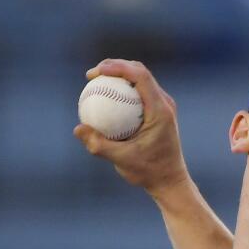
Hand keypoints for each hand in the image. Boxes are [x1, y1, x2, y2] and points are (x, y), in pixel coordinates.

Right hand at [73, 59, 191, 197]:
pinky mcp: (158, 112)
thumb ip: (99, 145)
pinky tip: (104, 98)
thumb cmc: (149, 172)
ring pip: (140, 80)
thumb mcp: (122, 161)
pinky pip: (138, 93)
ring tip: (95, 81)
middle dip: (115, 66)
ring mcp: (163, 107)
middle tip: (91, 75)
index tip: (96, 72)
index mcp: (160, 110)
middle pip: (140, 72)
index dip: (117, 67)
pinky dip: (121, 90)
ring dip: (118, 75)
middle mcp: (164, 104)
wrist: (169, 181)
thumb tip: (78, 129)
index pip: (140, 77)